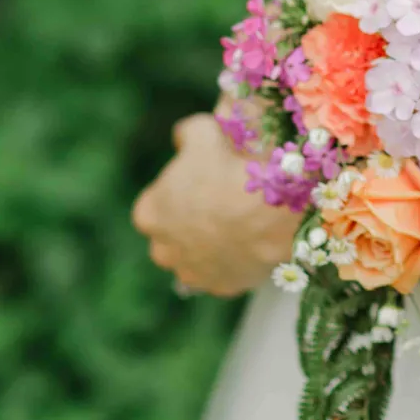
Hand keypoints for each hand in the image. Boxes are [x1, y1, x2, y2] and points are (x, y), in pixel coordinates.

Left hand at [131, 113, 297, 296]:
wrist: (271, 208)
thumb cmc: (229, 167)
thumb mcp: (202, 132)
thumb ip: (185, 134)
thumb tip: (181, 138)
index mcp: (148, 214)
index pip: (156, 204)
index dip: (179, 192)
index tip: (202, 182)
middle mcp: (162, 251)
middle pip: (173, 236)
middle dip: (190, 224)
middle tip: (221, 203)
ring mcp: (192, 273)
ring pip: (197, 259)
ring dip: (211, 246)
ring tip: (240, 224)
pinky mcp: (222, 287)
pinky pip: (225, 273)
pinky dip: (234, 262)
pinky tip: (251, 242)